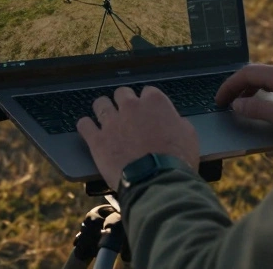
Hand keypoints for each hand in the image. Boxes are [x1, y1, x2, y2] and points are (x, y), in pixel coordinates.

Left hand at [76, 86, 199, 191]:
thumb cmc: (177, 160)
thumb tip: (173, 121)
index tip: (148, 112)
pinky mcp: (97, 140)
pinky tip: (89, 130)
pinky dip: (86, 126)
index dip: (147, 103)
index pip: (148, 92)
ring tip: (106, 119)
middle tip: (127, 115)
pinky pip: (84, 124)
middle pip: (122, 93)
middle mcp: (131, 107)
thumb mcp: (188, 135)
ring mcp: (112, 122)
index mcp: (155, 102)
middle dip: (124, 102)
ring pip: (100, 103)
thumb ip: (176, 122)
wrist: (158, 181)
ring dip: (103, 109)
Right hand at [215, 63, 272, 139]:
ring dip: (255, 88)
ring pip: (272, 76)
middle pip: (259, 72)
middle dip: (240, 86)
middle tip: (229, 102)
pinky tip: (272, 104)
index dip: (229, 86)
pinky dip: (270, 90)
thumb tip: (238, 104)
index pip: (247, 73)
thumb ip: (259, 109)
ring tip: (246, 104)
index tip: (219, 100)